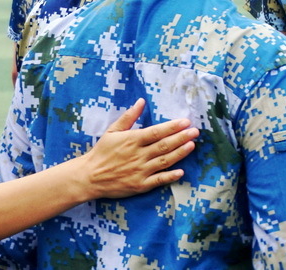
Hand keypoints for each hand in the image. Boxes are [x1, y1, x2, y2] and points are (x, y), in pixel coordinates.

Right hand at [76, 98, 198, 198]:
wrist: (90, 176)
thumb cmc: (101, 152)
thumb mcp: (112, 131)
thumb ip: (128, 117)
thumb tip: (141, 102)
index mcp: (132, 140)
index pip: (156, 132)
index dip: (172, 127)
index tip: (185, 121)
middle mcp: (138, 155)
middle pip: (164, 145)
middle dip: (181, 137)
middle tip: (195, 131)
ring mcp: (140, 170)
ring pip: (165, 161)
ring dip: (180, 153)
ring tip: (192, 145)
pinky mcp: (140, 184)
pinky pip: (159, 180)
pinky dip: (170, 176)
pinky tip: (181, 172)